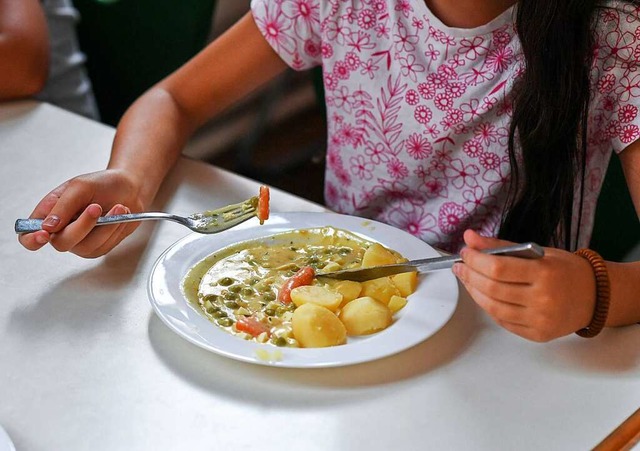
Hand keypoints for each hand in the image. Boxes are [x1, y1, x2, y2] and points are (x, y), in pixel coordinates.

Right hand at [18, 169, 145, 257]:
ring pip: (86, 246)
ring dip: (105, 226)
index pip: (28, 236)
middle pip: (61, 243)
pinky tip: (121, 214)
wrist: (129, 189)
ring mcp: (80, 243)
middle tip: (96, 207)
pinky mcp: (99, 247)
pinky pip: (104, 245)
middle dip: (82, 225)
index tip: (45, 233)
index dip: (32, 239)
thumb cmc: (101, 185)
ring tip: (118, 206)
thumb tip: (47, 227)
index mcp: (48, 215)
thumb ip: (63, 206)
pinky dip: (115, 229)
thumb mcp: (80, 187)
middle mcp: (61, 232)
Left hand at [453, 229, 596, 341]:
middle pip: (492, 288)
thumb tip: (470, 238)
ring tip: (468, 279)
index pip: (498, 267)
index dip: (475, 260)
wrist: (595, 296)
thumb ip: (501, 246)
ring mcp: (540, 320)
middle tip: (460, 266)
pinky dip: (488, 307)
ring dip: (474, 292)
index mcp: (544, 273)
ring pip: (493, 308)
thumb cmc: (565, 271)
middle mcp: (543, 299)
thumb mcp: (538, 251)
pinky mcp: (537, 335)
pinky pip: (503, 321)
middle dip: (469, 275)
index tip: (465, 253)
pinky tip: (483, 295)